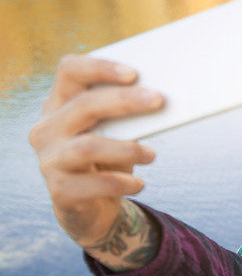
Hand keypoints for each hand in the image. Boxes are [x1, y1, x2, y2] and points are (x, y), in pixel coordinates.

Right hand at [29, 54, 162, 247]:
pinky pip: (94, 185)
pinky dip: (122, 183)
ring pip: (87, 146)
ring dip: (127, 148)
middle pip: (84, 106)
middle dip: (125, 101)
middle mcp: (47, 129)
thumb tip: (161, 100)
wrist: (93, 207)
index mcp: (59, 105)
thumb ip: (128, 116)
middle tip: (159, 101)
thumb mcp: (117, 134)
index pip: (70, 72)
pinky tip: (139, 185)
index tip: (134, 73)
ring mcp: (49, 161)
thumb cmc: (109, 159)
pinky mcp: (60, 192)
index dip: (100, 68)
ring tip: (152, 155)